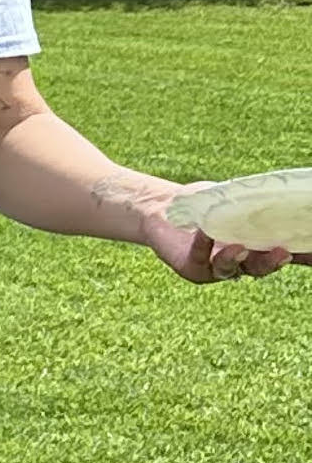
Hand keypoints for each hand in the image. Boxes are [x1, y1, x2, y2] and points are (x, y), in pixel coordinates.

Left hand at [143, 199, 298, 283]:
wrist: (165, 208)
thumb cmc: (207, 204)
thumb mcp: (237, 199)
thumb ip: (259, 202)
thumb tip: (290, 192)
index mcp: (257, 247)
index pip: (284, 254)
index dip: (301, 255)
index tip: (311, 251)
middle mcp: (240, 262)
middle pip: (259, 268)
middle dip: (270, 262)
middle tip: (282, 252)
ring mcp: (214, 268)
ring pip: (229, 269)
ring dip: (234, 259)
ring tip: (238, 248)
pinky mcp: (190, 268)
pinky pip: (198, 258)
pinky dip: (202, 245)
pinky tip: (205, 232)